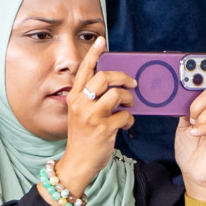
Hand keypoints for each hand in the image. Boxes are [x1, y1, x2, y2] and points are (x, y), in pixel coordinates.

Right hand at [56, 36, 134, 198]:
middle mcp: (81, 105)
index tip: (101, 41)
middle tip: (131, 83)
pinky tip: (125, 124)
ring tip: (129, 105)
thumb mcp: (80, 114)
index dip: (93, 54)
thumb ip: (91, 99)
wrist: (77, 163)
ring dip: (128, 98)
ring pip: (116, 94)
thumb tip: (113, 86)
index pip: (84, 71)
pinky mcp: (104, 129)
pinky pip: (125, 116)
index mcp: (74, 98)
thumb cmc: (82, 139)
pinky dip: (129, 119)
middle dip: (122, 77)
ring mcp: (92, 116)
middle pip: (104, 77)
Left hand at [173, 48, 205, 198]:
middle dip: (197, 104)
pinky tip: (194, 134)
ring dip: (200, 118)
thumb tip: (184, 93)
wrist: (195, 174)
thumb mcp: (183, 125)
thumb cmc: (191, 150)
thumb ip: (186, 108)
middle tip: (190, 118)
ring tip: (194, 130)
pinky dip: (203, 129)